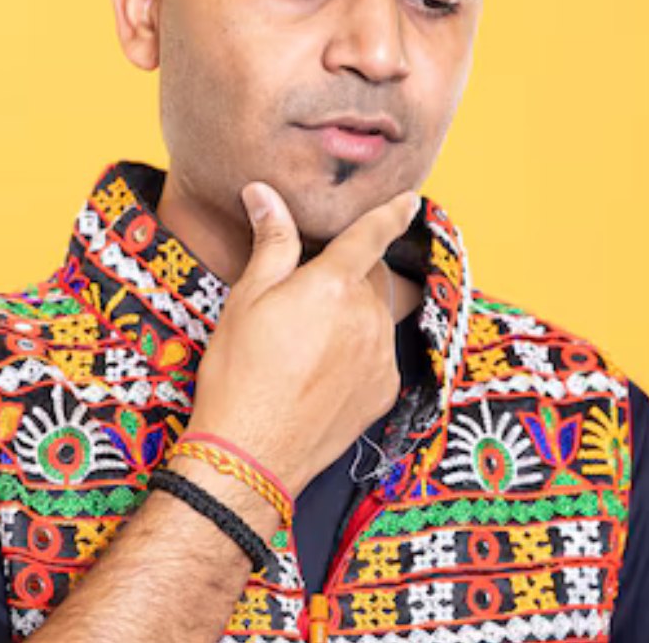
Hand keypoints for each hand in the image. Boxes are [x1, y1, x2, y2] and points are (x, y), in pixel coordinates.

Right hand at [184, 182, 419, 497]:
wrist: (251, 455)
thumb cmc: (239, 372)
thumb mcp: (246, 299)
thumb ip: (271, 242)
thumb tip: (264, 193)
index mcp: (334, 285)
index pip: (370, 236)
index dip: (391, 213)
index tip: (409, 199)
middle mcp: (368, 317)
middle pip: (367, 278)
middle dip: (345, 277)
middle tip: (304, 299)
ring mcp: (381, 356)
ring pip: (374, 316)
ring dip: (351, 315)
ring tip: (305, 344)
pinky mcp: (385, 391)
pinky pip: (378, 354)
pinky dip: (358, 352)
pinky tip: (321, 372)